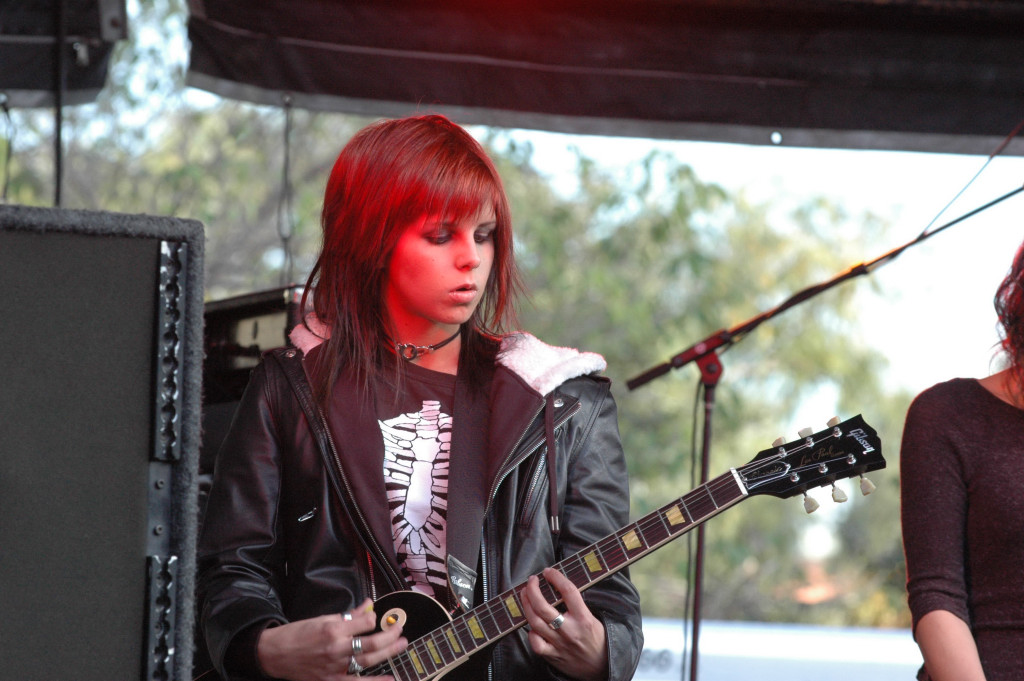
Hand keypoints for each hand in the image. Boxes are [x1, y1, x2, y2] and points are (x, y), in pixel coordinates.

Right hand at [256, 598, 406, 680]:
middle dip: (389, 635)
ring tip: (401, 644)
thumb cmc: (297, 635)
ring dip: (388, 652)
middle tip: (400, 630)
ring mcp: (335, 667)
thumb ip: (348, 615)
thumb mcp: (322, 619)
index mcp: (333, 629)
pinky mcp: (332, 680)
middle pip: (371, 643)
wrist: (275, 654)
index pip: (364, 623)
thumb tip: (368, 606)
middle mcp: (336, 648)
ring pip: (368, 661)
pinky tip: (391, 679)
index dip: (374, 619)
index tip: (376, 618)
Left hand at [520, 568, 607, 680]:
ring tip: (525, 594)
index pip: (568, 591)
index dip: (556, 577)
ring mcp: (559, 644)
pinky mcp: (553, 656)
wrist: (602, 668)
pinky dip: (531, 633)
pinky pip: (536, 644)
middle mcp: (570, 630)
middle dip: (533, 590)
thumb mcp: (594, 619)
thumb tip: (559, 587)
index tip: (548, 571)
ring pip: (535, 622)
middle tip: (531, 580)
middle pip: (543, 607)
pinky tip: (531, 625)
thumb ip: (577, 606)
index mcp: (584, 618)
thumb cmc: (598, 640)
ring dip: (526, 605)